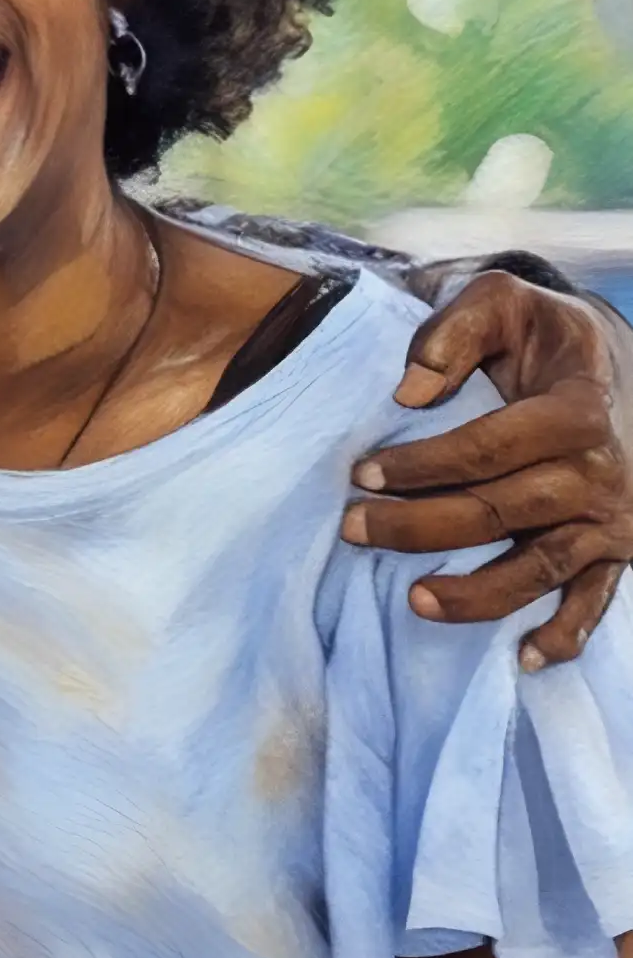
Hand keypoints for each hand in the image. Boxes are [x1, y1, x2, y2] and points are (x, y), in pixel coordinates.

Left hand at [342, 270, 632, 666]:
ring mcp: (613, 520)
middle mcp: (603, 473)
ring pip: (539, 568)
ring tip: (412, 599)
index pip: (486, 448)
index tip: (360, 471)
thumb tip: (409, 392)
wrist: (610, 363)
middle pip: (500, 512)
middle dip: (418, 525)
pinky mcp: (618, 551)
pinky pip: (593, 601)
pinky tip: (521, 657)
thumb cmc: (541, 333)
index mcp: (576, 411)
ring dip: (476, 592)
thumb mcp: (501, 300)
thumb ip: (453, 330)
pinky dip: (564, 635)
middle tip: (352, 527)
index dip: (420, 464)